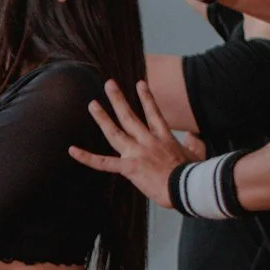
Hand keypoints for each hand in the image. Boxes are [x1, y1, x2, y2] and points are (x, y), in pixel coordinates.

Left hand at [70, 77, 204, 207]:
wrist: (188, 186)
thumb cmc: (195, 173)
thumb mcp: (197, 154)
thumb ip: (194, 143)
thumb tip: (193, 137)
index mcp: (164, 137)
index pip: (154, 112)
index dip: (146, 97)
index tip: (139, 83)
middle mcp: (148, 140)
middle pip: (130, 116)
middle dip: (118, 99)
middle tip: (108, 84)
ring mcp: (137, 152)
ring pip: (115, 132)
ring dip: (102, 117)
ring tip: (92, 104)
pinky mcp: (129, 167)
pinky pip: (103, 163)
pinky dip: (87, 157)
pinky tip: (72, 150)